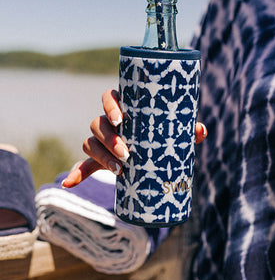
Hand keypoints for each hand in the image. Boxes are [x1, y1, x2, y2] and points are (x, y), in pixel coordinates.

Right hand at [62, 89, 206, 187]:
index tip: (121, 119)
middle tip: (127, 153)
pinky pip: (84, 164)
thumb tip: (201, 130)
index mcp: (125, 107)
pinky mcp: (99, 160)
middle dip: (109, 138)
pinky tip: (69, 182)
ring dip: (100, 156)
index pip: (110, 97)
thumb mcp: (174, 133)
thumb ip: (187, 130)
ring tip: (119, 169)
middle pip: (97, 123)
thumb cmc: (163, 135)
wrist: (154, 153)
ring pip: (89, 142)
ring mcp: (102, 141)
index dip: (111, 105)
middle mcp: (109, 122)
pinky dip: (77, 173)